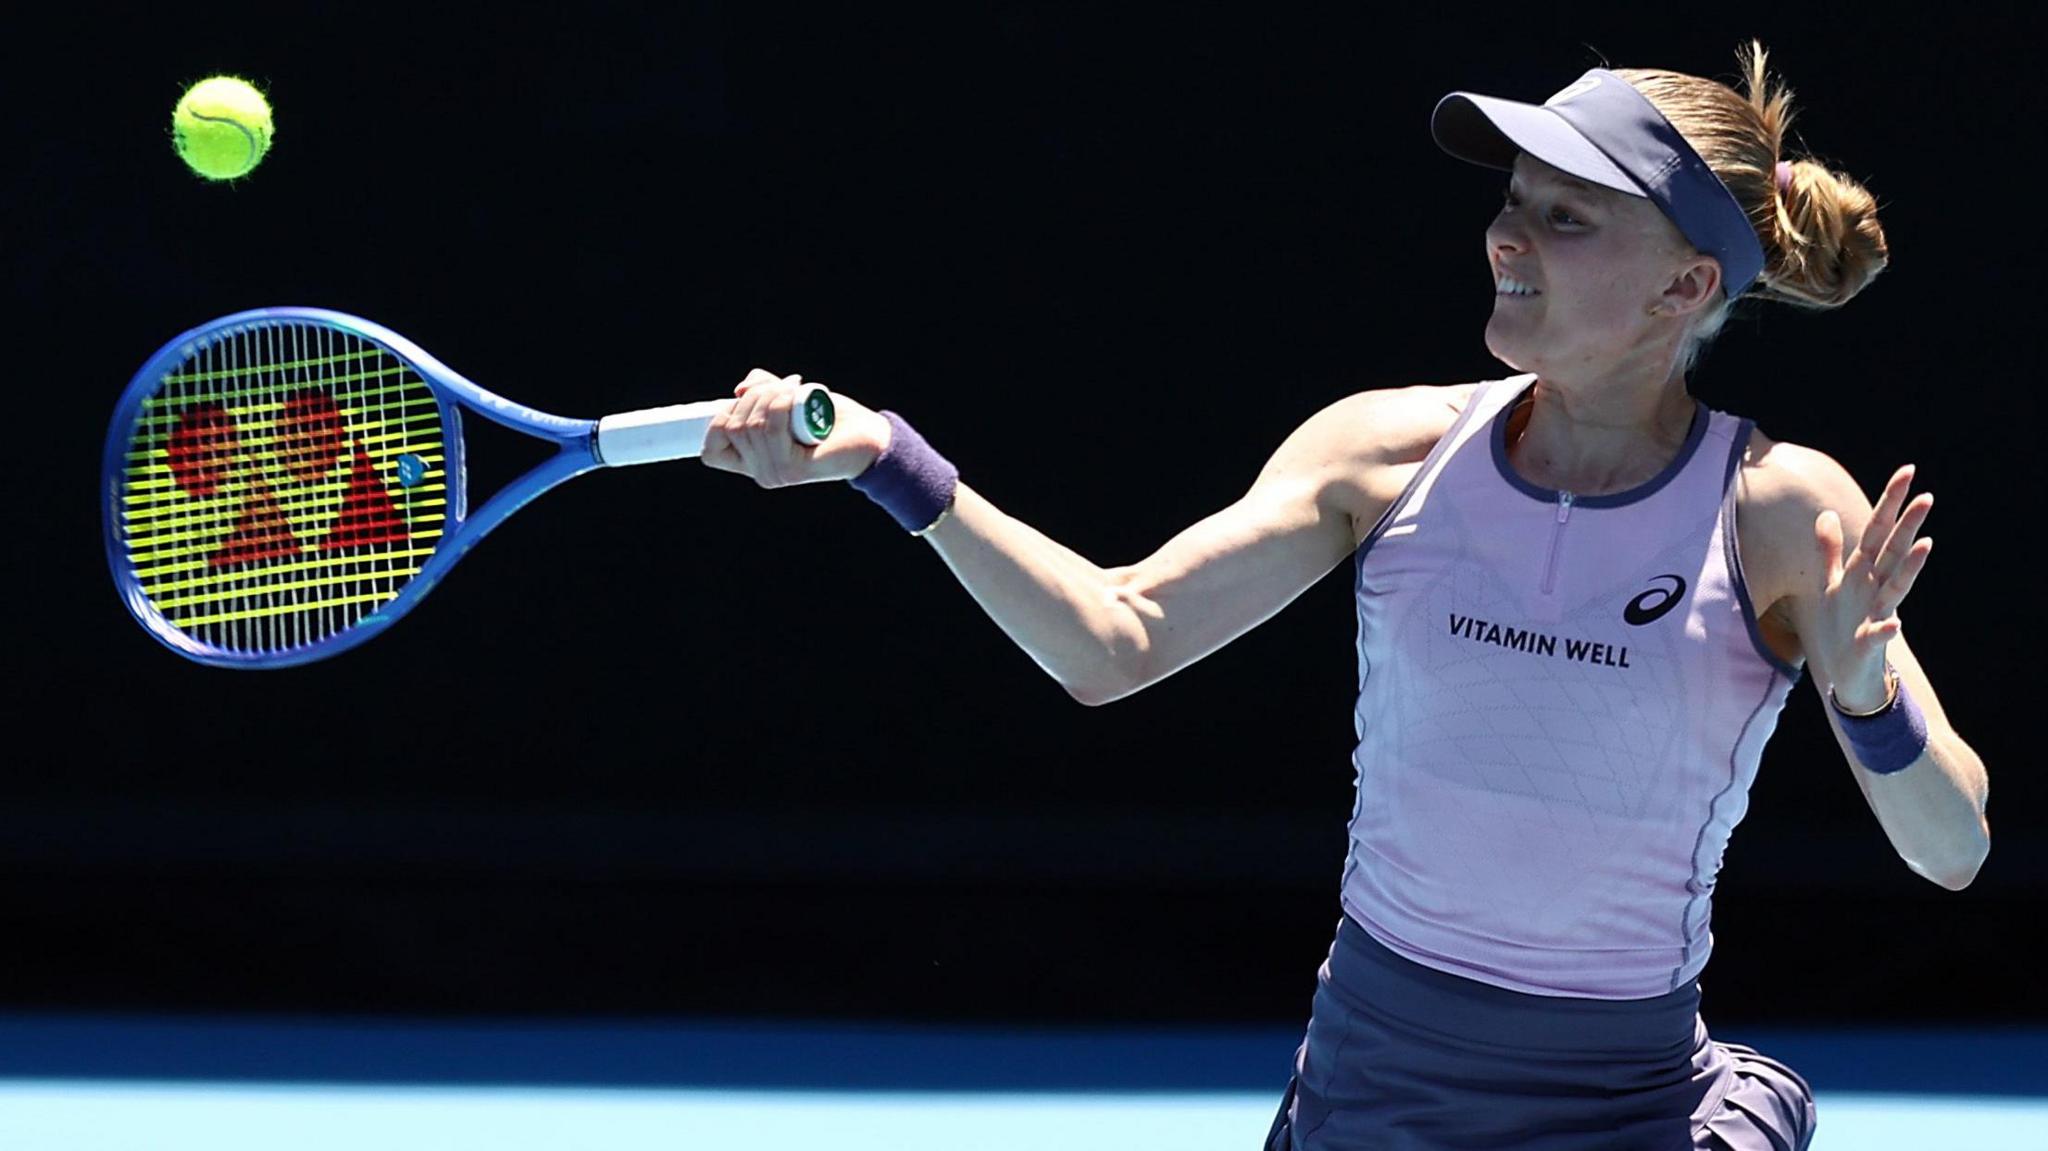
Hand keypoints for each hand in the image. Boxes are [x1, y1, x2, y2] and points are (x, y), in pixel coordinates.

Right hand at [700, 368, 891, 486]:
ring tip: (795, 390)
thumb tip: (740, 389)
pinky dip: (782, 403)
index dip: (717, 423)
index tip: (741, 401)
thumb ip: (760, 391)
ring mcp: (775, 473)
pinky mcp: (792, 469)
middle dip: (755, 396)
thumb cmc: (828, 418)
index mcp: (753, 461)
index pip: (710, 452)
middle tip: (785, 388)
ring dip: (772, 396)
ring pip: (751, 424)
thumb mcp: (786, 399)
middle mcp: (760, 472)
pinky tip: (798, 397)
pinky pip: (772, 426)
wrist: (869, 436)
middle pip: (731, 426)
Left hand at [1812, 464, 1933, 708]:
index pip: (1877, 530)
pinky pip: (1878, 636)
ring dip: (1909, 568)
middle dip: (1908, 526)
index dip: (1889, 502)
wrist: (1849, 672)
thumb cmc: (1842, 624)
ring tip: (1925, 545)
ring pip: (1896, 588)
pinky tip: (1894, 624)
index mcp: (1863, 572)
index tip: (1907, 471)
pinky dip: (1886, 629)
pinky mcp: (1869, 643)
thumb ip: (1829, 549)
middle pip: (1892, 552)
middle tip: (1927, 496)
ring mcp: (1875, 615)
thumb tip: (1823, 513)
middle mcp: (1875, 589)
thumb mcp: (1831, 582)